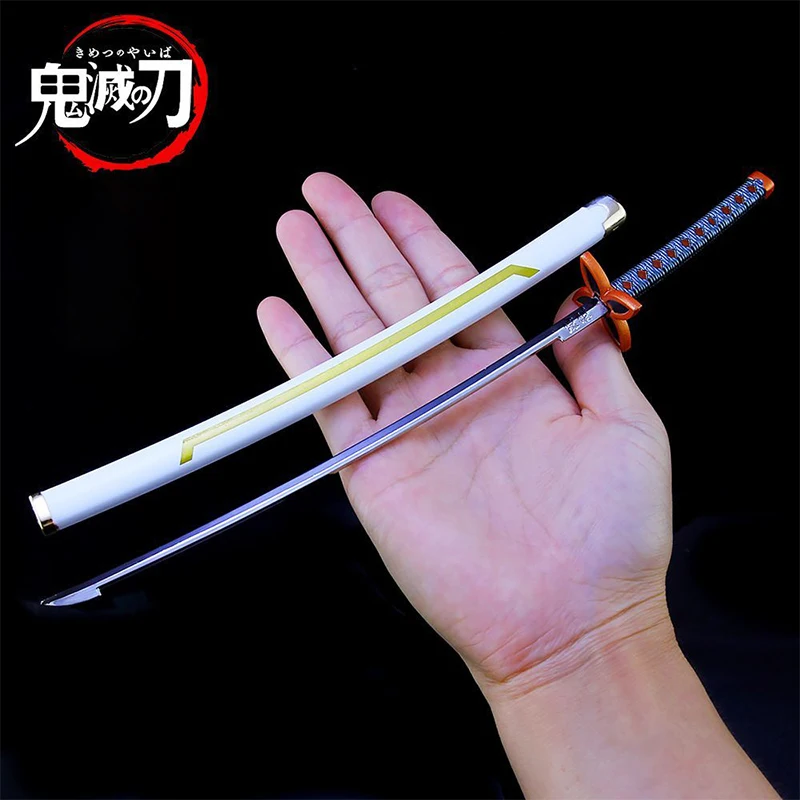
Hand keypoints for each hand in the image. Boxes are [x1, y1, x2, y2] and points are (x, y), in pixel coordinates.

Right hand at [258, 173, 672, 694]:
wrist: (569, 623)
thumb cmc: (612, 533)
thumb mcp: (626, 427)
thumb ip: (593, 357)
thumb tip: (576, 297)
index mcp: (507, 373)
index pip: (455, 288)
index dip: (422, 240)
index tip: (391, 200)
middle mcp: (451, 390)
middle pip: (395, 298)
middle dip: (359, 240)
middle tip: (324, 191)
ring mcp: (407, 425)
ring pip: (356, 337)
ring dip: (322, 281)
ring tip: (294, 229)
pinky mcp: (372, 466)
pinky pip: (329, 402)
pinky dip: (301, 359)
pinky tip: (278, 315)